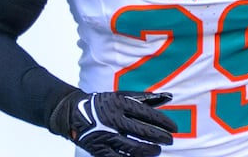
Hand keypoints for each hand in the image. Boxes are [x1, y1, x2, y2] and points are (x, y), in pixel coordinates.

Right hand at [48, 90, 177, 156]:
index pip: (146, 113)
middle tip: (169, 140)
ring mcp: (106, 135)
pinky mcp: (99, 149)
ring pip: (132, 147)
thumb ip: (145, 98)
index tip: (174, 128)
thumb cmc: (103, 104)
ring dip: (149, 151)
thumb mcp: (121, 96)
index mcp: (119, 103)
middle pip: (142, 131)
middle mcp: (113, 119)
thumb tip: (169, 97)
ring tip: (157, 151)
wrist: (73, 113)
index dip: (163, 122)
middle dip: (160, 137)